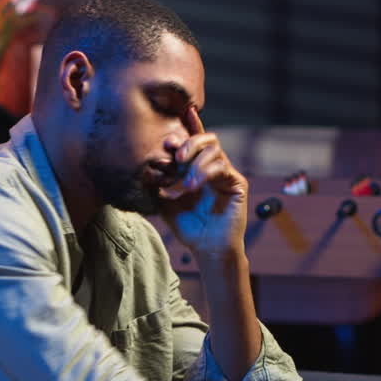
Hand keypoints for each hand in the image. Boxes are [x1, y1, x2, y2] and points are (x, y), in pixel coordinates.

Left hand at [158, 106, 248, 260]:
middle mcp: (215, 168)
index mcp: (199, 169)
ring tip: (186, 185)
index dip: (186, 131)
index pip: (195, 143)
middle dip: (190, 143)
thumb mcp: (165, 205)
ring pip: (215, 150)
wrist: (208, 249)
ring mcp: (227, 175)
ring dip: (196, 163)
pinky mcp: (237, 183)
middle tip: (177, 157)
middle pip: (207, 139)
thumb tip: (143, 170)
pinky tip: (194, 187)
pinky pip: (223, 167)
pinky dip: (206, 173)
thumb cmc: (190, 229)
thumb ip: (156, 187)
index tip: (168, 141)